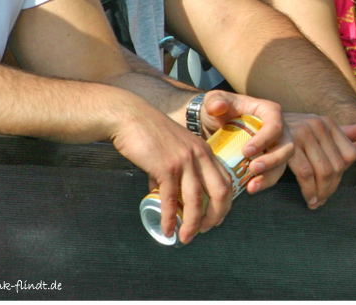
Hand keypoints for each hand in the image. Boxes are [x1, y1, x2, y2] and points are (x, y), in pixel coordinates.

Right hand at [110, 95, 231, 244]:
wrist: (130, 117)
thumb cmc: (149, 133)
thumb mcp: (173, 148)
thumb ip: (175, 170)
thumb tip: (166, 197)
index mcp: (204, 150)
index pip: (226, 179)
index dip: (225, 202)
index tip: (217, 218)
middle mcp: (200, 155)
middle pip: (219, 191)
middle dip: (215, 215)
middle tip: (206, 230)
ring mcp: (184, 161)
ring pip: (196, 199)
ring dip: (193, 223)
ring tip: (186, 237)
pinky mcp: (166, 167)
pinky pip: (172, 199)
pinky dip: (171, 218)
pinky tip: (168, 229)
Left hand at [198, 90, 292, 194]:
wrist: (213, 124)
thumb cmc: (217, 110)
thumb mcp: (214, 100)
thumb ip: (214, 100)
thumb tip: (217, 107)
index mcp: (269, 111)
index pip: (275, 125)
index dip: (264, 139)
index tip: (245, 151)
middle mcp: (278, 128)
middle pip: (286, 146)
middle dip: (272, 160)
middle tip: (253, 168)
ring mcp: (277, 145)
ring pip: (283, 163)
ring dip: (270, 175)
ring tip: (252, 185)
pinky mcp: (271, 160)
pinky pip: (274, 173)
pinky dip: (264, 182)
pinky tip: (249, 188)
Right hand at [281, 114, 355, 208]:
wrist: (253, 127)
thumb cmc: (286, 133)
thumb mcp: (314, 130)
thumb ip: (340, 133)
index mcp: (327, 123)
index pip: (349, 154)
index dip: (342, 175)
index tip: (331, 188)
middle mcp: (317, 125)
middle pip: (336, 165)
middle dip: (330, 188)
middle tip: (322, 201)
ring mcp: (303, 133)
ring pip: (323, 171)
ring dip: (320, 192)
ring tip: (315, 203)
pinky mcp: (288, 144)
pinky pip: (306, 174)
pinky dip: (308, 190)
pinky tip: (308, 199)